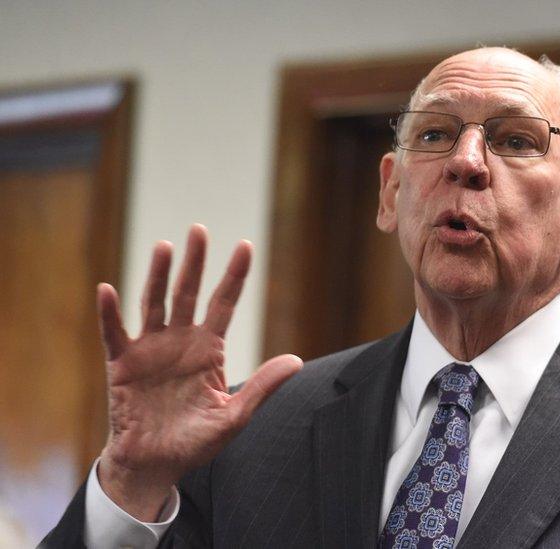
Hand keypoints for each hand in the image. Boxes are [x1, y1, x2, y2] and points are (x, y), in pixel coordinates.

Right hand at [95, 225, 301, 520]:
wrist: (158, 465)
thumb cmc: (196, 441)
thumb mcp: (235, 415)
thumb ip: (263, 386)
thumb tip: (297, 361)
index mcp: (209, 349)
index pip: (224, 304)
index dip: (235, 276)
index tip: (247, 246)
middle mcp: (180, 341)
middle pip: (189, 293)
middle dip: (195, 262)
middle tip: (200, 230)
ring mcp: (150, 350)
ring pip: (154, 303)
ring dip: (158, 275)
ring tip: (164, 247)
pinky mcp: (123, 364)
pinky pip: (115, 334)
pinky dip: (110, 313)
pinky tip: (108, 290)